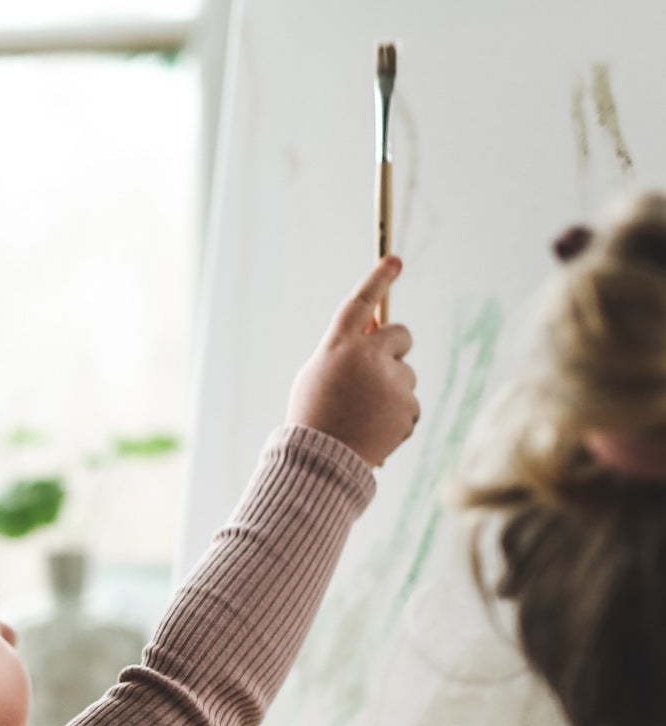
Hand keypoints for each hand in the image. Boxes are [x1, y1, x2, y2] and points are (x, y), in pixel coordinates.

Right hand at [285, 257, 418, 466]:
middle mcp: (368, 358)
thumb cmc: (313, 419)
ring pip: (407, 375)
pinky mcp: (407, 408)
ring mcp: (391, 383)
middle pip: (401, 335)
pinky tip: (375, 432)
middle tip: (374, 377)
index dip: (378, 279)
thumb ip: (345, 350)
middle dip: (394, 350)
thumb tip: (378, 326)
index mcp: (339, 347)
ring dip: (393, 392)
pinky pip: (411, 405)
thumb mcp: (316, 377)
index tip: (395, 261)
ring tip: (365, 418)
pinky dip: (397, 419)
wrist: (321, 464)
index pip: (361, 303)